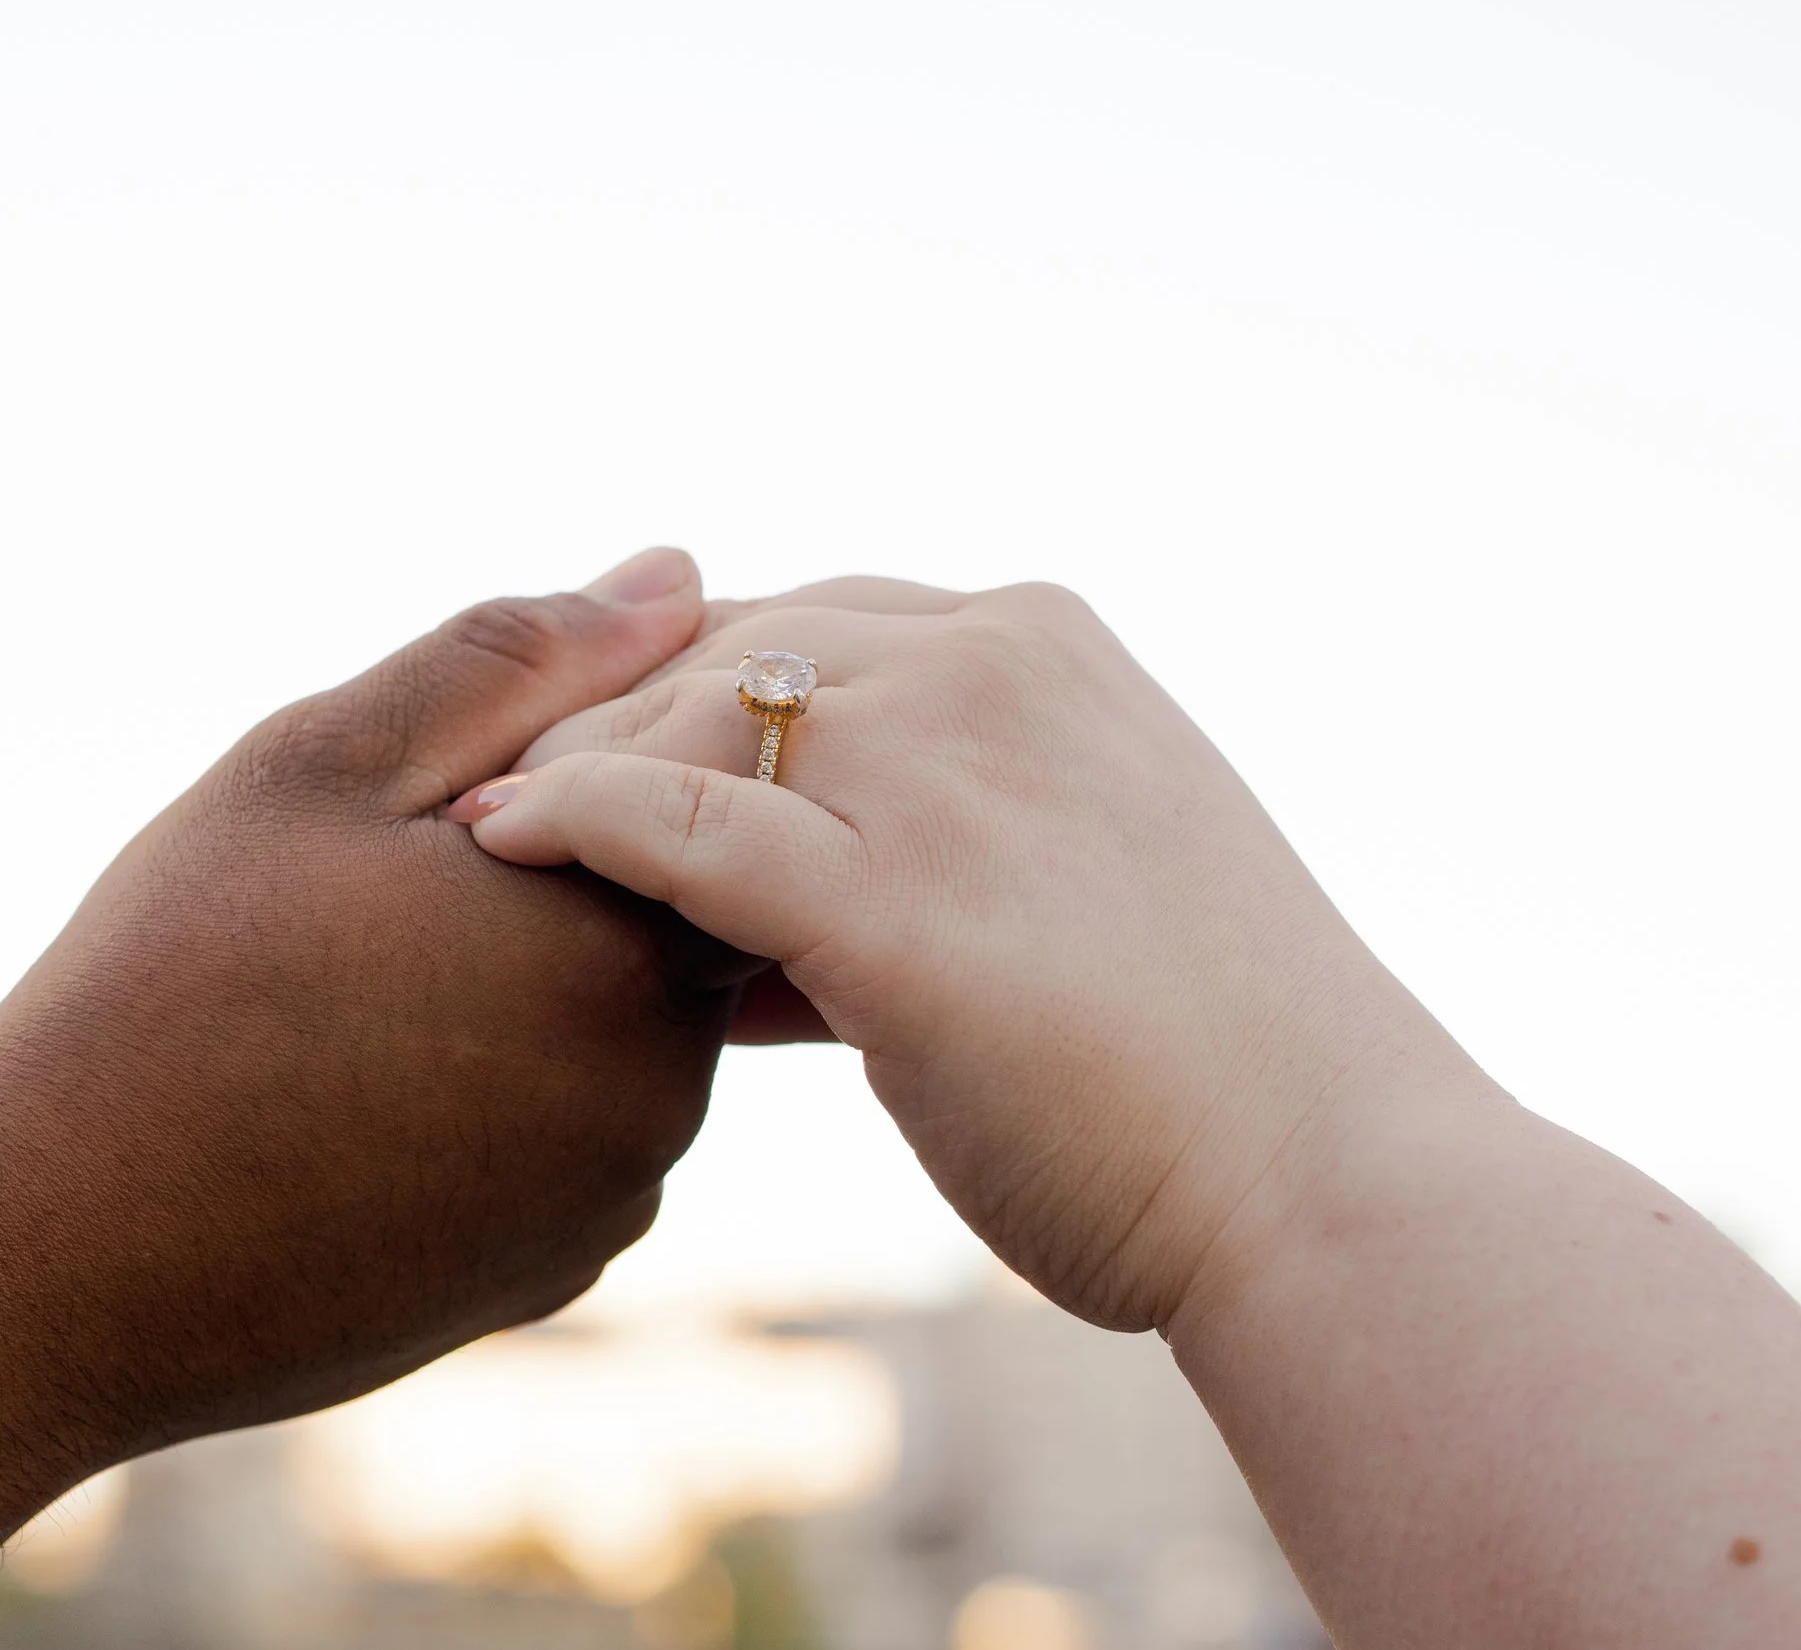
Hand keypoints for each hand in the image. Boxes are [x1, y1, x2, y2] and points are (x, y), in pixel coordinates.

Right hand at [0, 545, 739, 1439]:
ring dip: (522, 993)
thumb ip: (519, 663)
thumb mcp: (324, 766)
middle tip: (375, 891)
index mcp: (621, 944)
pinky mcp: (549, 1280)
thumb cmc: (173, 981)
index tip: (454, 785)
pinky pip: (565, 1145)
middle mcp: (657, 1092)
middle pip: (662, 920)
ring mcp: (606, 1204)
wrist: (47, 1255)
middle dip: (551, 883)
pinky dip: (494, 1103)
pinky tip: (354, 1094)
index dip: (587, 766)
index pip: (701, 805)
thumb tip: (681, 574)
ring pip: (611, 1036)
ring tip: (349, 992)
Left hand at [458, 576, 1471, 1331]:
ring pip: (691, 713)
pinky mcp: (904, 899)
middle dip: (604, 707)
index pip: (806, 617)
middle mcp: (991, 665)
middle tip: (496, 772)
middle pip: (727, 642)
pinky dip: (575, 819)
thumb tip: (742, 893)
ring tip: (476, 819)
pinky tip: (497, 840)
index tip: (591, 735)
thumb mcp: (1058, 888)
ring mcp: (950, 769)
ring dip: (571, 760)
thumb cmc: (1194, 1064)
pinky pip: (688, 823)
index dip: (683, 676)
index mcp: (1041, 643)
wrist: (1323, 1182)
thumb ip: (921, 840)